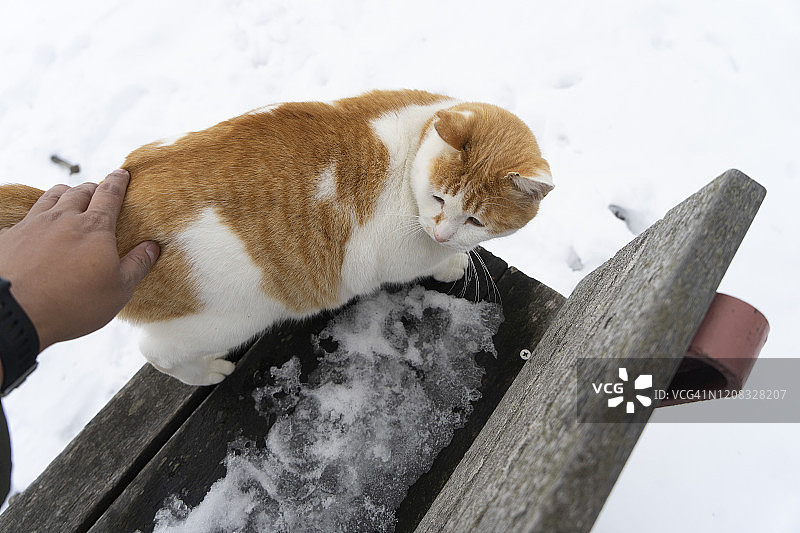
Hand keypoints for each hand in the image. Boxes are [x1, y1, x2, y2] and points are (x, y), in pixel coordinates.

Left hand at [0, 169, 158, 350]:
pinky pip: (23, 218)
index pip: (109, 194)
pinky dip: (34, 217)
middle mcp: (63, 218)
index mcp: (94, 228)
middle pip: (79, 191)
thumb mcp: (118, 290)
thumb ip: (137, 265)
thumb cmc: (73, 304)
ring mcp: (32, 225)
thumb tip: (152, 247)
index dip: (118, 182)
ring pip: (50, 197)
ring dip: (64, 194)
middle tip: (97, 190)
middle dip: (91, 187)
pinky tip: (34, 228)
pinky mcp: (9, 237)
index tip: (122, 173)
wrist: (15, 313)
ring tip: (69, 198)